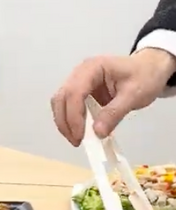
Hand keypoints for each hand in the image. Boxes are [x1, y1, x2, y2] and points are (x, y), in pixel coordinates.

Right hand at [51, 48, 175, 145]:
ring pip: (60, 102)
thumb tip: (97, 133)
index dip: (74, 115)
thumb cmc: (144, 77)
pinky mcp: (80, 91)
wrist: (149, 68)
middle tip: (76, 141)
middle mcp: (79, 73)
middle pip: (61, 97)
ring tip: (76, 139)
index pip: (74, 92)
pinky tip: (79, 131)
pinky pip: (68, 105)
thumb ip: (114, 113)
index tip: (80, 136)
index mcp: (92, 68)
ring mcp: (78, 81)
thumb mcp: (134, 95)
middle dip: (65, 121)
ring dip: (64, 122)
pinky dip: (70, 119)